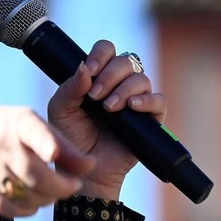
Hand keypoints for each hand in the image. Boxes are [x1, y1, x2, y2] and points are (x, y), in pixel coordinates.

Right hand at [0, 99, 96, 216]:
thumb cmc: (11, 129)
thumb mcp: (36, 126)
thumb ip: (65, 146)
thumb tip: (92, 166)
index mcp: (19, 123)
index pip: (33, 132)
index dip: (44, 143)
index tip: (53, 153)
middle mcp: (1, 144)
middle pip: (35, 175)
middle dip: (61, 187)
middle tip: (74, 185)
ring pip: (25, 195)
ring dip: (47, 198)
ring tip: (54, 191)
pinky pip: (8, 208)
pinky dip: (27, 209)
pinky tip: (35, 200)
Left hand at [46, 40, 168, 200]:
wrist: (85, 170)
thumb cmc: (71, 139)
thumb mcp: (61, 110)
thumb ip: (69, 88)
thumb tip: (84, 67)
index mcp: (99, 76)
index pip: (106, 50)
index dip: (100, 55)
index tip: (89, 71)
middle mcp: (120, 84)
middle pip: (126, 61)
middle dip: (110, 75)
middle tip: (95, 96)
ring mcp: (137, 100)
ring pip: (141, 78)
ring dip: (124, 89)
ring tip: (108, 108)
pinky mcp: (151, 119)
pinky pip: (158, 100)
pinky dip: (146, 100)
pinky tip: (131, 107)